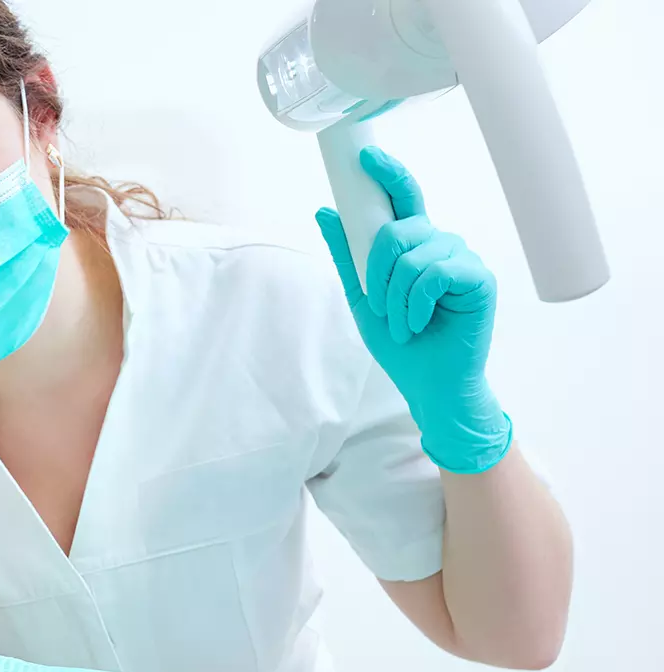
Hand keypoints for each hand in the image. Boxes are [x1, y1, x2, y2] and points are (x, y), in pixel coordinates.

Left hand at [315, 147, 511, 474]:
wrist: (429, 383)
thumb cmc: (401, 344)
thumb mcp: (362, 297)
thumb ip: (346, 254)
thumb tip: (324, 211)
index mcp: (413, 246)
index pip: (402, 199)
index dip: (386, 174)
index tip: (365, 157)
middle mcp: (440, 244)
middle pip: (397, 229)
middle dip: (377, 271)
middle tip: (381, 307)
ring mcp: (461, 258)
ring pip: (411, 254)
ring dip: (394, 296)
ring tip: (402, 322)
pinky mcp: (477, 278)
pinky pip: (434, 272)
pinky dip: (415, 303)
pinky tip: (420, 322)